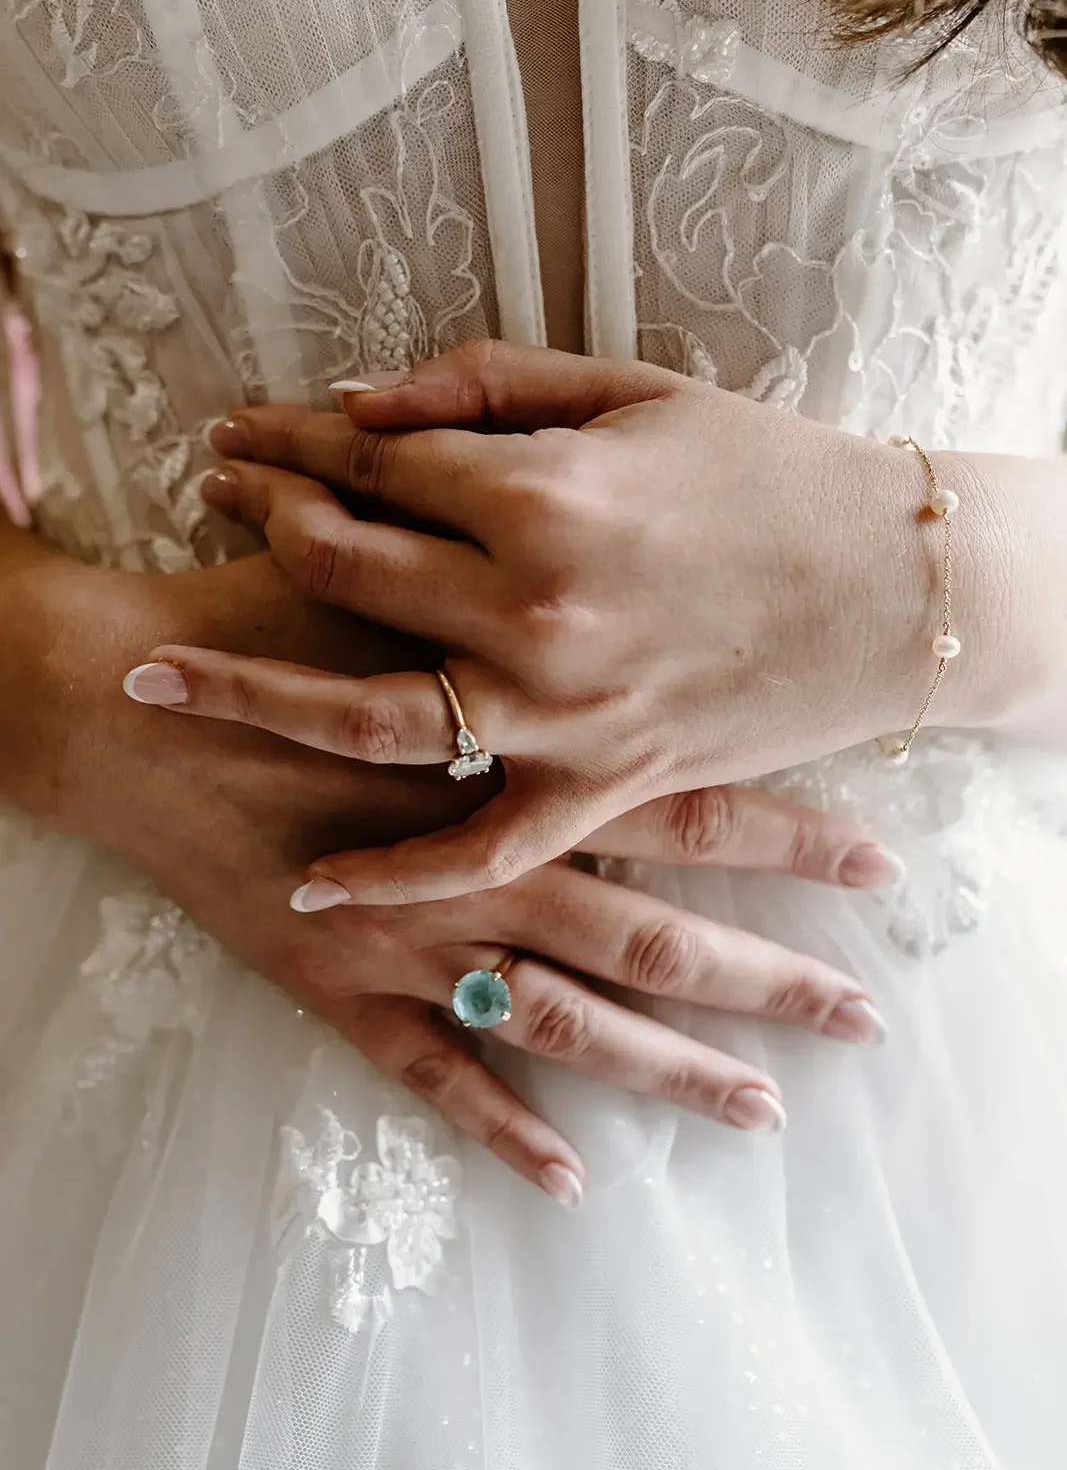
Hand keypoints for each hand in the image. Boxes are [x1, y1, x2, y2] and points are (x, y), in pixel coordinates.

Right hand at [5, 544, 890, 1196]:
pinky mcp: (345, 992)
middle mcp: (487, 863)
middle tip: (861, 1017)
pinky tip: (570, 1178)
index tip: (879, 866)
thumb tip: (611, 561)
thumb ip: (506, 572)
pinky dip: (501, 1129)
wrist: (132, 709)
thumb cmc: (266, 623)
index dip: (786, 836)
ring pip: (569, 1024)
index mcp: (514, 758)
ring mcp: (417, 943)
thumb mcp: (407, 568)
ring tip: (761, 1108)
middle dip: (769, 980)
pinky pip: (435, 1079)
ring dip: (670, 1070)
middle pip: (657, 938)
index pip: (684, 806)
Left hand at [182, 340, 979, 904]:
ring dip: (249, 694)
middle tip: (203, 498)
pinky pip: (478, 850)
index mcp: (546, 496)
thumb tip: (355, 404)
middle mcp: (535, 609)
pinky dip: (395, 878)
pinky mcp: (602, 788)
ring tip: (157, 681)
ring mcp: (562, 713)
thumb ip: (487, 388)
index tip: (234, 435)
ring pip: (367, 719)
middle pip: (343, 569)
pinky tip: (311, 886)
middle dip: (257, 520)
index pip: (371, 465)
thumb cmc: (770, 475)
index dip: (289, 444)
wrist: (894, 587)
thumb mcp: (636, 397)